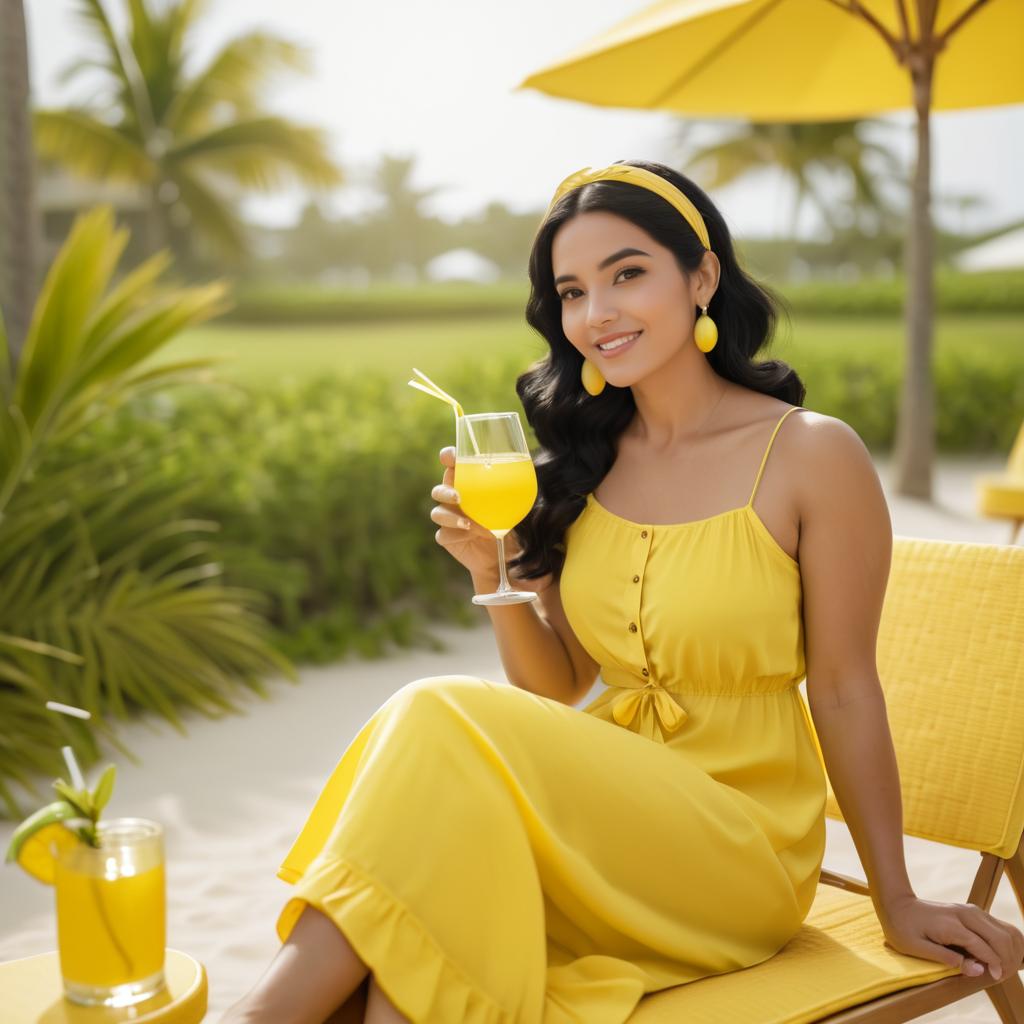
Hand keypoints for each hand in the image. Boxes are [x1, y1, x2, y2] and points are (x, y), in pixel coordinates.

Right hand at [430, 447, 523, 581]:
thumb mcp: (520, 505)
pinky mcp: (448, 538)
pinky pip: (443, 534)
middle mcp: (455, 500)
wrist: (506, 555)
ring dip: (450, 516)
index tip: (451, 456)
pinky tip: (470, 534)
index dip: (448, 457)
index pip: (453, 466)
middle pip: (439, 490)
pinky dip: (456, 533)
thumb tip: (530, 467)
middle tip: (458, 496)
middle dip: (445, 491)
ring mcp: (449, 520)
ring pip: (437, 513)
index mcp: (468, 484)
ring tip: (467, 523)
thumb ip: (519, 488)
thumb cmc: (512, 524)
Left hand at [879, 894, 1023, 981]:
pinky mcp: (973, 912)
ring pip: (1005, 930)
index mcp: (951, 924)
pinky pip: (1000, 926)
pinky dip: (1008, 942)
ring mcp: (971, 911)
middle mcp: (966, 914)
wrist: (897, 903)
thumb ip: (947, 959)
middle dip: (1007, 960)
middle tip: (999, 976)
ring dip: (1011, 951)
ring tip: (1001, 968)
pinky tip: (1001, 956)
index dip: (994, 965)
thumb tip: (978, 971)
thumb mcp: (916, 948)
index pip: (984, 946)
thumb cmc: (902, 928)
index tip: (994, 978)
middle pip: (1001, 937)